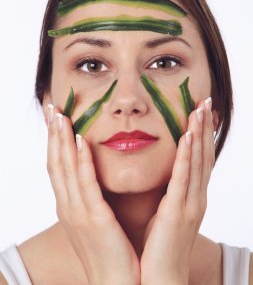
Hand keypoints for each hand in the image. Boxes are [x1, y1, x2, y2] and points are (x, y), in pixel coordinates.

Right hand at [46, 104, 139, 284]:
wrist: (117, 284)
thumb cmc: (111, 249)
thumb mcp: (96, 218)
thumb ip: (92, 195)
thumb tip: (95, 174)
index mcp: (70, 205)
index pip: (57, 165)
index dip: (54, 140)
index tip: (55, 117)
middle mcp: (68, 206)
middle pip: (55, 162)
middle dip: (52, 134)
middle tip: (51, 107)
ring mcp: (78, 213)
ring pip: (65, 169)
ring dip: (61, 140)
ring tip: (61, 115)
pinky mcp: (94, 219)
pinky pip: (85, 185)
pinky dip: (81, 162)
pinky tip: (80, 142)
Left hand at [140, 97, 214, 284]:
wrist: (160, 280)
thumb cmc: (160, 246)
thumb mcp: (166, 212)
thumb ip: (168, 192)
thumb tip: (163, 173)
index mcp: (191, 197)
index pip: (199, 159)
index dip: (202, 134)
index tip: (201, 111)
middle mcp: (195, 197)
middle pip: (203, 155)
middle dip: (205, 127)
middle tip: (205, 102)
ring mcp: (190, 204)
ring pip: (197, 162)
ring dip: (199, 134)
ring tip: (200, 110)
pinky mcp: (177, 213)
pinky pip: (183, 179)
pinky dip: (187, 157)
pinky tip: (188, 137)